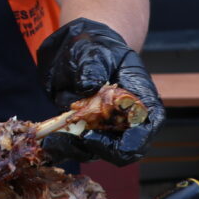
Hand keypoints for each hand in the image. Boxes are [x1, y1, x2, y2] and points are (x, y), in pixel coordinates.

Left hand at [35, 17, 164, 164]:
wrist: (76, 49)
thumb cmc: (94, 46)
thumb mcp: (93, 50)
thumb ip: (92, 66)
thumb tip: (89, 86)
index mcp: (140, 95)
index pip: (149, 125)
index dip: (132, 139)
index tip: (103, 134)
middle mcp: (127, 117)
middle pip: (126, 148)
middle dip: (101, 148)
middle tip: (76, 137)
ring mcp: (106, 126)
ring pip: (99, 151)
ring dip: (77, 149)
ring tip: (54, 142)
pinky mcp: (86, 129)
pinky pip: (78, 147)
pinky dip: (64, 148)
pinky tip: (49, 142)